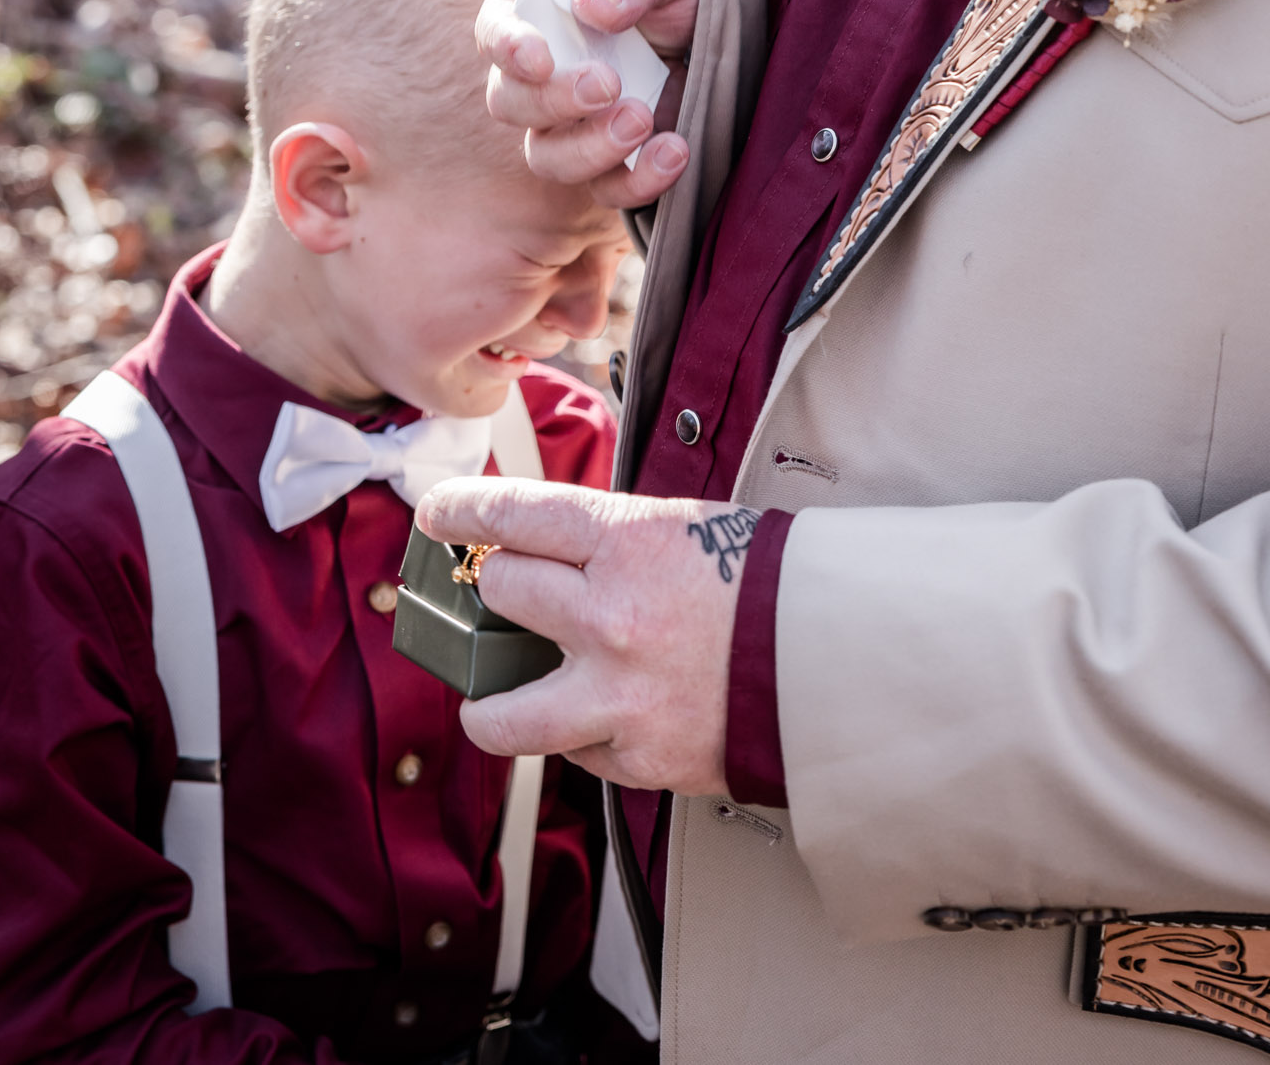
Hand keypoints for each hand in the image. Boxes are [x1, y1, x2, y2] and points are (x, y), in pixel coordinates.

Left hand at [416, 477, 759, 795]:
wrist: (832, 656)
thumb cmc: (759, 580)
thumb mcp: (680, 528)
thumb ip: (607, 540)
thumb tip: (538, 547)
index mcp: (624, 542)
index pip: (512, 515)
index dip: (461, 512)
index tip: (438, 517)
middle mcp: (608, 616)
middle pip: (500, 592)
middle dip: (499, 587)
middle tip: (507, 595)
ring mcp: (617, 694)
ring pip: (502, 710)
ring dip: (490, 701)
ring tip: (489, 701)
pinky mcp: (636, 756)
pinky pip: (574, 751)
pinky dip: (581, 736)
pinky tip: (604, 719)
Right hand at [476, 0, 699, 207]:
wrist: (716, 12)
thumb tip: (593, 7)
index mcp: (538, 6)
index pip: (495, 27)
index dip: (508, 46)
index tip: (541, 59)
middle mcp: (543, 69)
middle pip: (510, 103)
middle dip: (553, 102)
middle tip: (609, 85)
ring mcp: (574, 119)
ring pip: (548, 157)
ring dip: (590, 150)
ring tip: (643, 120)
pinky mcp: (615, 156)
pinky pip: (607, 188)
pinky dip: (637, 182)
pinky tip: (675, 152)